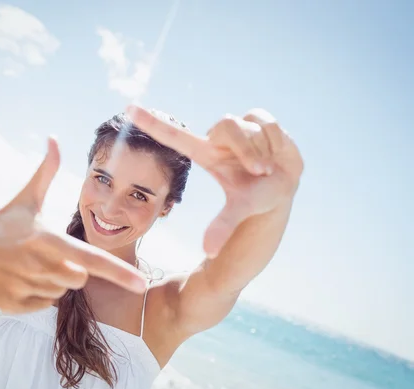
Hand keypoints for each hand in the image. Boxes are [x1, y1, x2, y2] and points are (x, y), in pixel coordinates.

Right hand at [0, 138, 146, 312]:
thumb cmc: (5, 223)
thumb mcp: (27, 199)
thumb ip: (47, 171)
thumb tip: (54, 139)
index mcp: (48, 240)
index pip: (92, 259)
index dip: (120, 272)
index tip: (143, 284)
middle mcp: (38, 265)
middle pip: (80, 279)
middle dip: (73, 269)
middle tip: (49, 255)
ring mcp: (24, 287)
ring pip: (62, 292)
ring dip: (55, 281)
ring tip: (32, 265)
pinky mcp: (12, 305)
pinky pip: (44, 305)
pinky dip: (38, 295)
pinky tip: (21, 279)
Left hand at [128, 105, 303, 257]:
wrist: (284, 187)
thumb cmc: (256, 197)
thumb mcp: (240, 209)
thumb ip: (222, 226)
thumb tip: (208, 253)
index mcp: (206, 154)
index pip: (174, 136)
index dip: (152, 123)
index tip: (128, 109)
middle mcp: (219, 138)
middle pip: (227, 125)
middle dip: (247, 150)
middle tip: (260, 171)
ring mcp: (239, 127)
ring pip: (248, 125)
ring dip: (262, 149)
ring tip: (267, 166)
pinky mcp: (259, 119)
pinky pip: (266, 121)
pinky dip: (276, 140)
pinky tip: (276, 151)